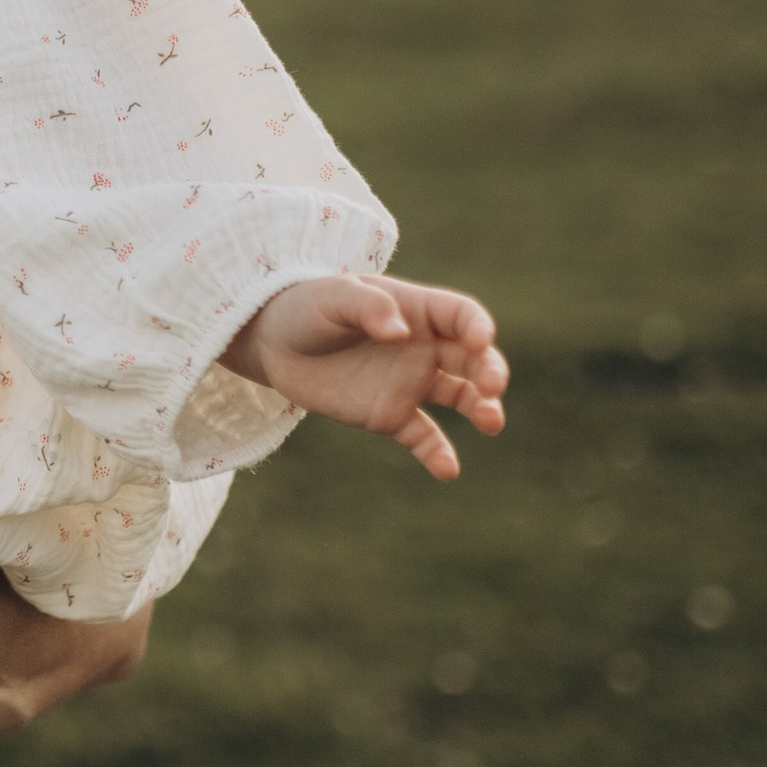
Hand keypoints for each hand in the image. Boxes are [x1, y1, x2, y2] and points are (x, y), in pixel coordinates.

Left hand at [223, 276, 509, 477]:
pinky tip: (448, 470)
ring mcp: (409, 382)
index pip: (461, 315)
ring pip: (460, 396)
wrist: (275, 344)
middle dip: (489, 371)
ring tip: (491, 422)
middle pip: (471, 358)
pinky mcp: (390, 415)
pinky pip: (423, 436)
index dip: (476, 326)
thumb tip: (401, 330)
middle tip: (492, 388)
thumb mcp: (332, 296)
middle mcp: (423, 347)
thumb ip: (367, 307)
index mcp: (416, 310)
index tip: (479, 341)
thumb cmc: (307, 307)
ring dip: (480, 408)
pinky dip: (438, 453)